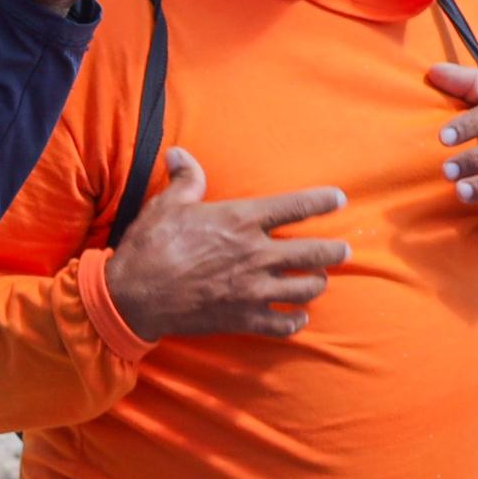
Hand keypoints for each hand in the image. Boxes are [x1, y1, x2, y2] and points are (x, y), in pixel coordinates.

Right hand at [105, 148, 350, 338]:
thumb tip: (180, 154)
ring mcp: (254, 290)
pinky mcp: (244, 318)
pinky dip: (295, 320)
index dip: (323, 201)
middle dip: (335, 251)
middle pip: (315, 253)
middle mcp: (257, 254)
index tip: (339, 199)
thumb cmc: (151, 245)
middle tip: (343, 250)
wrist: (135, 295)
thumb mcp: (167, 204)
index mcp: (242, 220)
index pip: (296, 206)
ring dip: (317, 283)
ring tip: (318, 280)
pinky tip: (298, 317)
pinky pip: (284, 324)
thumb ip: (185, 179)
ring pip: (307, 288)